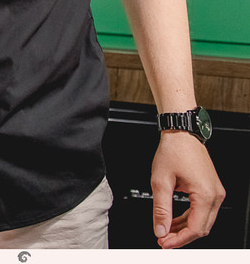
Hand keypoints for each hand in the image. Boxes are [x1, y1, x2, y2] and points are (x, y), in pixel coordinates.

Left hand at [151, 131, 224, 247]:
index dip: (179, 239)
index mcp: (206, 194)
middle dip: (182, 236)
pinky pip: (202, 210)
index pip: (195, 228)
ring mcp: (215, 192)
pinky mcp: (211, 189)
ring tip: (165, 231)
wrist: (181, 134)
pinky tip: (174, 221)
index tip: (164, 243)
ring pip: (202, 221)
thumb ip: (160, 209)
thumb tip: (160, 230)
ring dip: (184, 228)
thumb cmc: (173, 151)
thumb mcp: (160, 181)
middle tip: (163, 240)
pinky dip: (188, 218)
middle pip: (202, 228)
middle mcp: (215, 195)